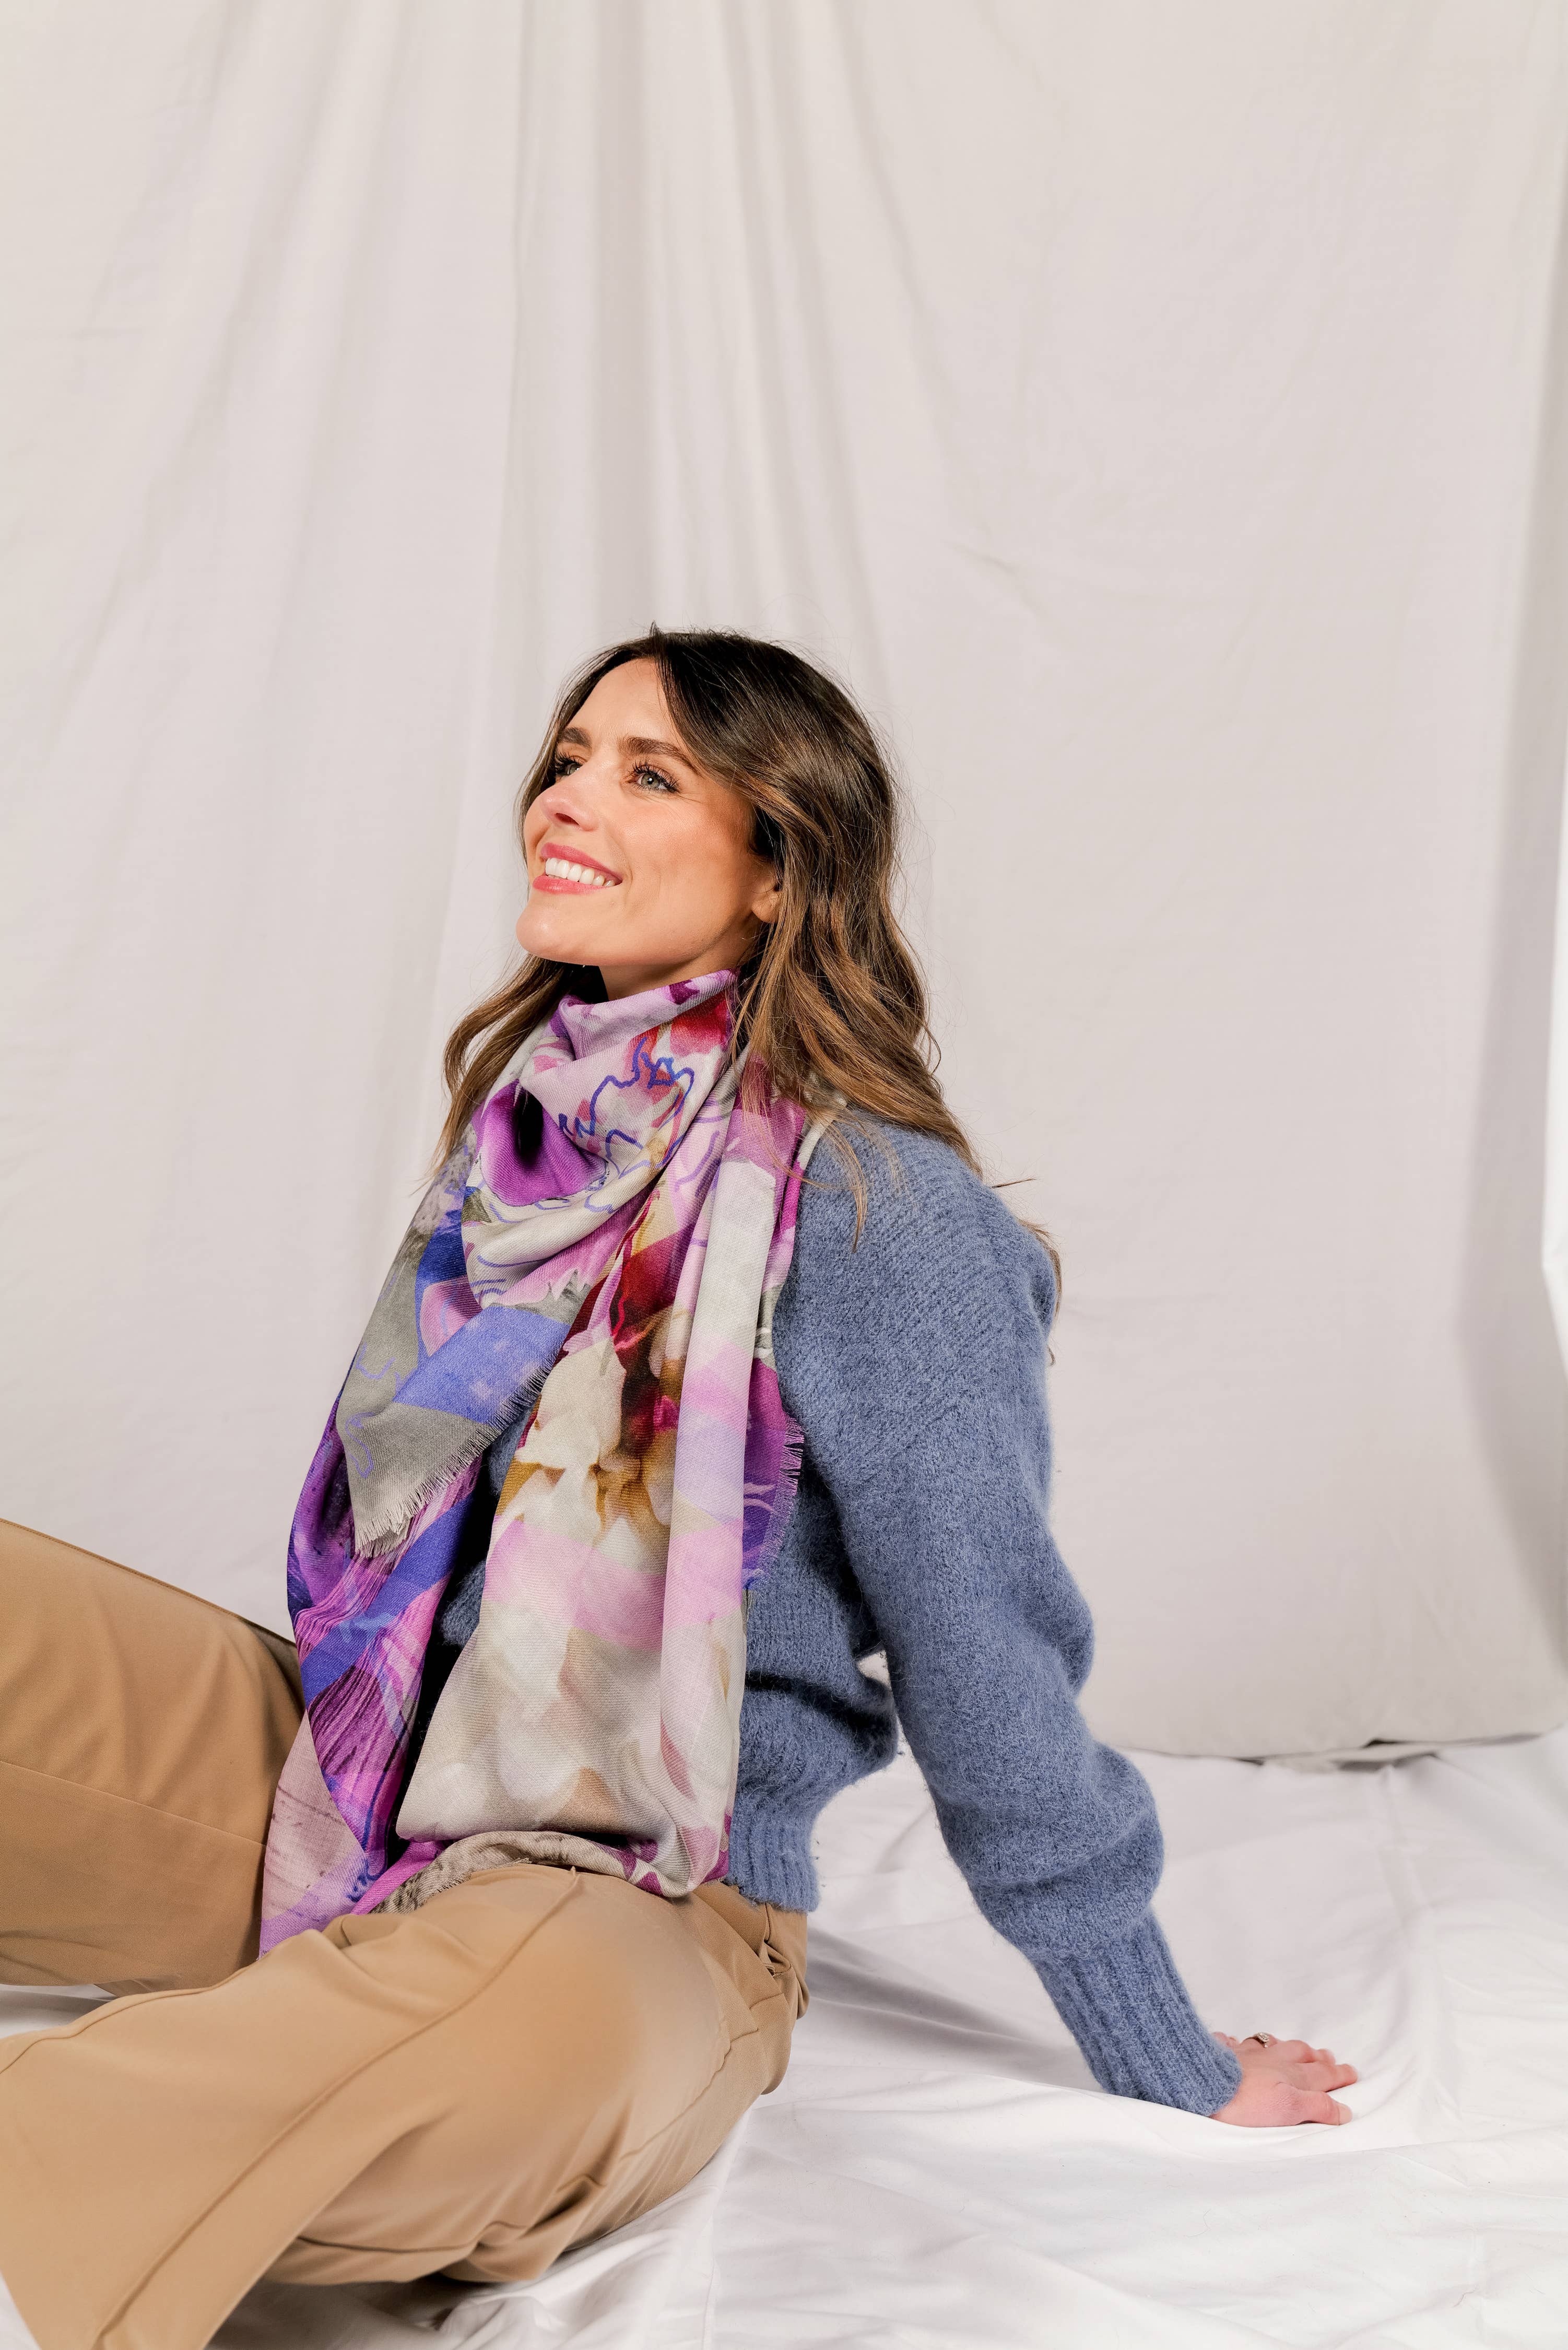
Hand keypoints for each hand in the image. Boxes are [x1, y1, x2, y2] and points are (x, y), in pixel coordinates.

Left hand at [1209, 2032, 1356, 2125]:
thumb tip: (1344, 2109)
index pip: (1320, 2075)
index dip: (1338, 2074)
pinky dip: (1239, 2043)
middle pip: (1300, 2054)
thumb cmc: (1246, 2102)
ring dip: (1286, 2046)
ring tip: (1293, 2047)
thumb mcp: (1289, 2110)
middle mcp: (1271, 2060)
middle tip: (1329, 2057)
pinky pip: (1233, 2043)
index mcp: (1290, 2075)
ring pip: (1271, 2045)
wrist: (1204, 2085)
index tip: (1351, 2072)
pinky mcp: (1222, 2054)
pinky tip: (1235, 2042)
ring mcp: (1246, 2054)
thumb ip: (1317, 2107)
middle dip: (1317, 2057)